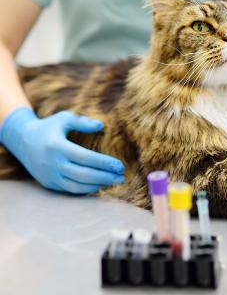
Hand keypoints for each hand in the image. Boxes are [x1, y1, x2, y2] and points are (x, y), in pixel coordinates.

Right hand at [0, 107, 124, 193]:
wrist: (23, 141)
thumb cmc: (49, 127)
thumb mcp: (64, 119)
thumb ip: (83, 122)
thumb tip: (101, 126)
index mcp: (58, 146)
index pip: (86, 158)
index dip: (105, 163)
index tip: (120, 165)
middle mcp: (53, 164)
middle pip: (84, 175)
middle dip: (105, 177)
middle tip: (122, 177)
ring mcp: (50, 176)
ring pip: (77, 186)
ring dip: (98, 185)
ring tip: (114, 182)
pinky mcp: (50, 184)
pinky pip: (70, 190)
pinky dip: (86, 189)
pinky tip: (100, 184)